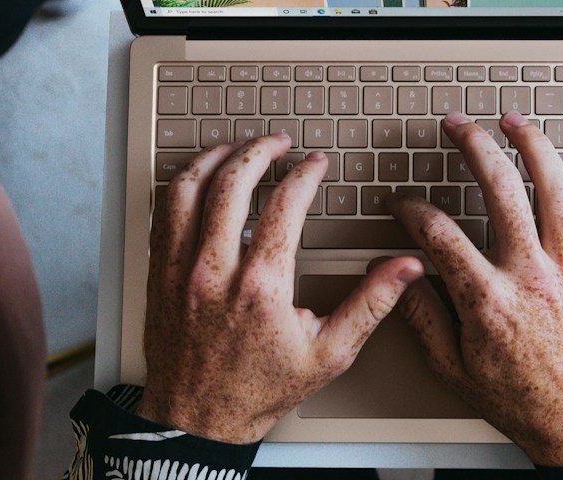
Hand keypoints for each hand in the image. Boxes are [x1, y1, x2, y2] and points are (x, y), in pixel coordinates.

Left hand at [138, 135, 421, 442]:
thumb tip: (405, 269)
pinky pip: (162, 214)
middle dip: (259, 151)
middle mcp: (214, 273)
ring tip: (237, 148)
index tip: (314, 165)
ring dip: (214, 159)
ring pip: (188, 190)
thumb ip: (370, 304)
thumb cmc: (259, 391)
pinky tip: (198, 179)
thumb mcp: (329, 353)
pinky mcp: (157, 276)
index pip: (283, 206)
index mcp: (260, 288)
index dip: (303, 175)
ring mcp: (179, 272)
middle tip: (277, 142)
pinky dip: (182, 186)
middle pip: (231, 184)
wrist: (198, 420)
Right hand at [387, 112, 562, 466]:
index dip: (412, 209)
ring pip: (556, 191)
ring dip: (534, 148)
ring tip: (514, 123)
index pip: (438, 232)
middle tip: (457, 126)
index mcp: (487, 299)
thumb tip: (397, 279)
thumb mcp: (452, 369)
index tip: (403, 203)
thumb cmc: (522, 402)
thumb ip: (421, 318)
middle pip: (500, 189)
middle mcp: (530, 275)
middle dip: (472, 146)